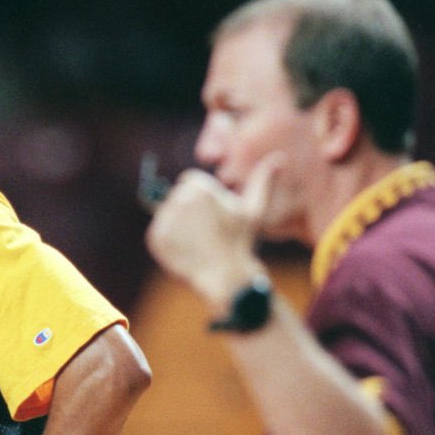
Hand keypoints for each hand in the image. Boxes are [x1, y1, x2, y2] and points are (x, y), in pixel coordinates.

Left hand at [145, 154, 281, 308]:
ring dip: (178, 226)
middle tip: (206, 232)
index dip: (202, 199)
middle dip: (189, 211)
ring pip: (167, 215)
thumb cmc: (241, 242)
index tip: (212, 216)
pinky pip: (157, 235)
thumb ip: (263, 180)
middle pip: (177, 197)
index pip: (189, 181)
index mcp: (199, 187)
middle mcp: (179, 199)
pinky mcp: (155, 238)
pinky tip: (186, 251)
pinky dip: (168, 243)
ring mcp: (165, 219)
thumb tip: (279, 157)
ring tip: (197, 242)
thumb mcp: (254, 209)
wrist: (227, 276)